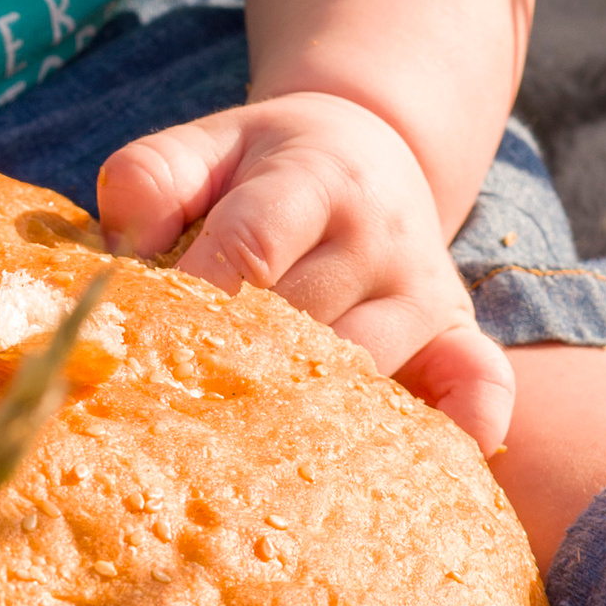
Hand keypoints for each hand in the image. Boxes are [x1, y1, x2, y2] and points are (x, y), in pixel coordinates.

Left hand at [94, 90, 515, 454]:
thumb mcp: (205, 145)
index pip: (253, 245)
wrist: (367, 145)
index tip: (143, 351)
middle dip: (237, 367)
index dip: (198, 299)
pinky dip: (467, 422)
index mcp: (312, 177)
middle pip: (304, 321)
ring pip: (365, 368)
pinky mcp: (459, 331)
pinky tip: (438, 460)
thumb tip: (125, 248)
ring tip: (243, 455)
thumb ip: (152, 178)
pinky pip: (479, 382)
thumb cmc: (265, 162)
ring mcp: (424, 288)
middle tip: (176, 415)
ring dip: (308, 412)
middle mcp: (378, 234)